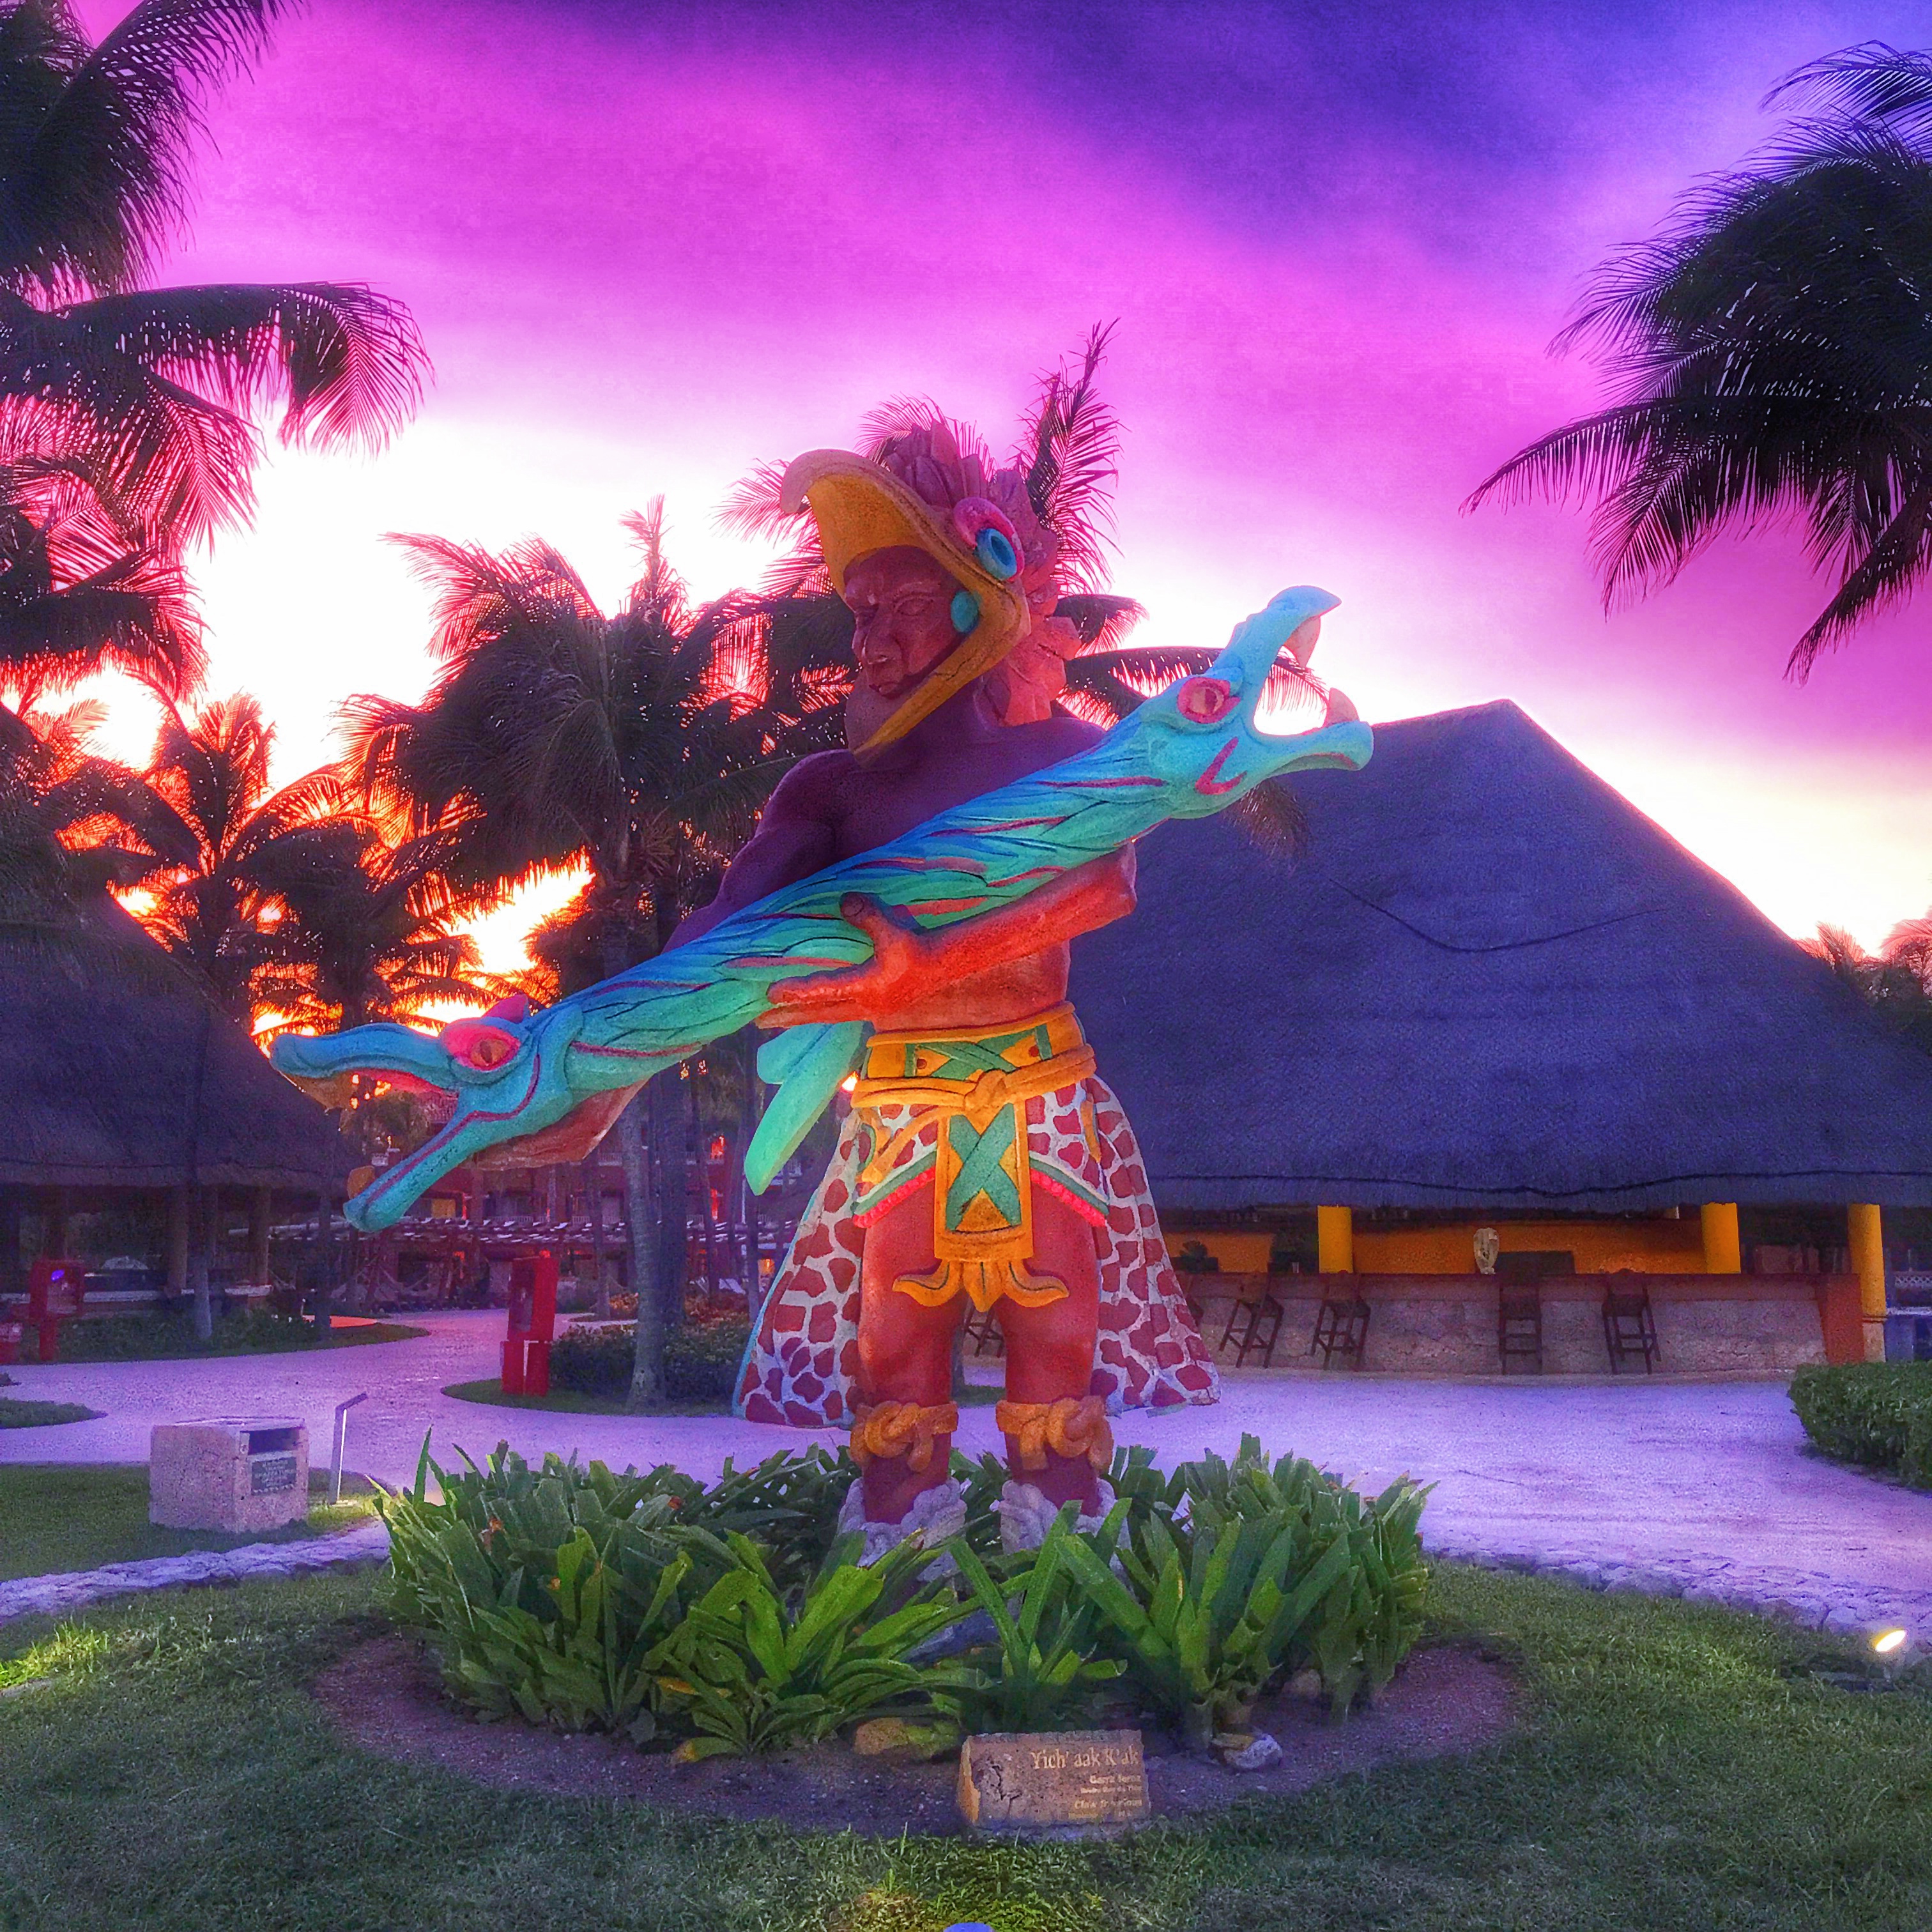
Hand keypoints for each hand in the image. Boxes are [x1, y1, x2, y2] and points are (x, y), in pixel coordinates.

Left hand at [757, 893, 943, 1027]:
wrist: (945, 967)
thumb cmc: (920, 950)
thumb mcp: (895, 932)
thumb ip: (869, 916)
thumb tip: (845, 899)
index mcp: (866, 988)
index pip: (824, 990)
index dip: (797, 991)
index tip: (771, 993)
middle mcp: (864, 1004)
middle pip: (819, 1013)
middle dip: (789, 1017)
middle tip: (760, 1022)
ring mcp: (869, 1009)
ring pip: (828, 1015)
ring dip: (803, 1017)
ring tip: (778, 1020)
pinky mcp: (875, 1007)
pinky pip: (840, 1012)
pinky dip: (821, 1011)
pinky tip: (814, 1010)